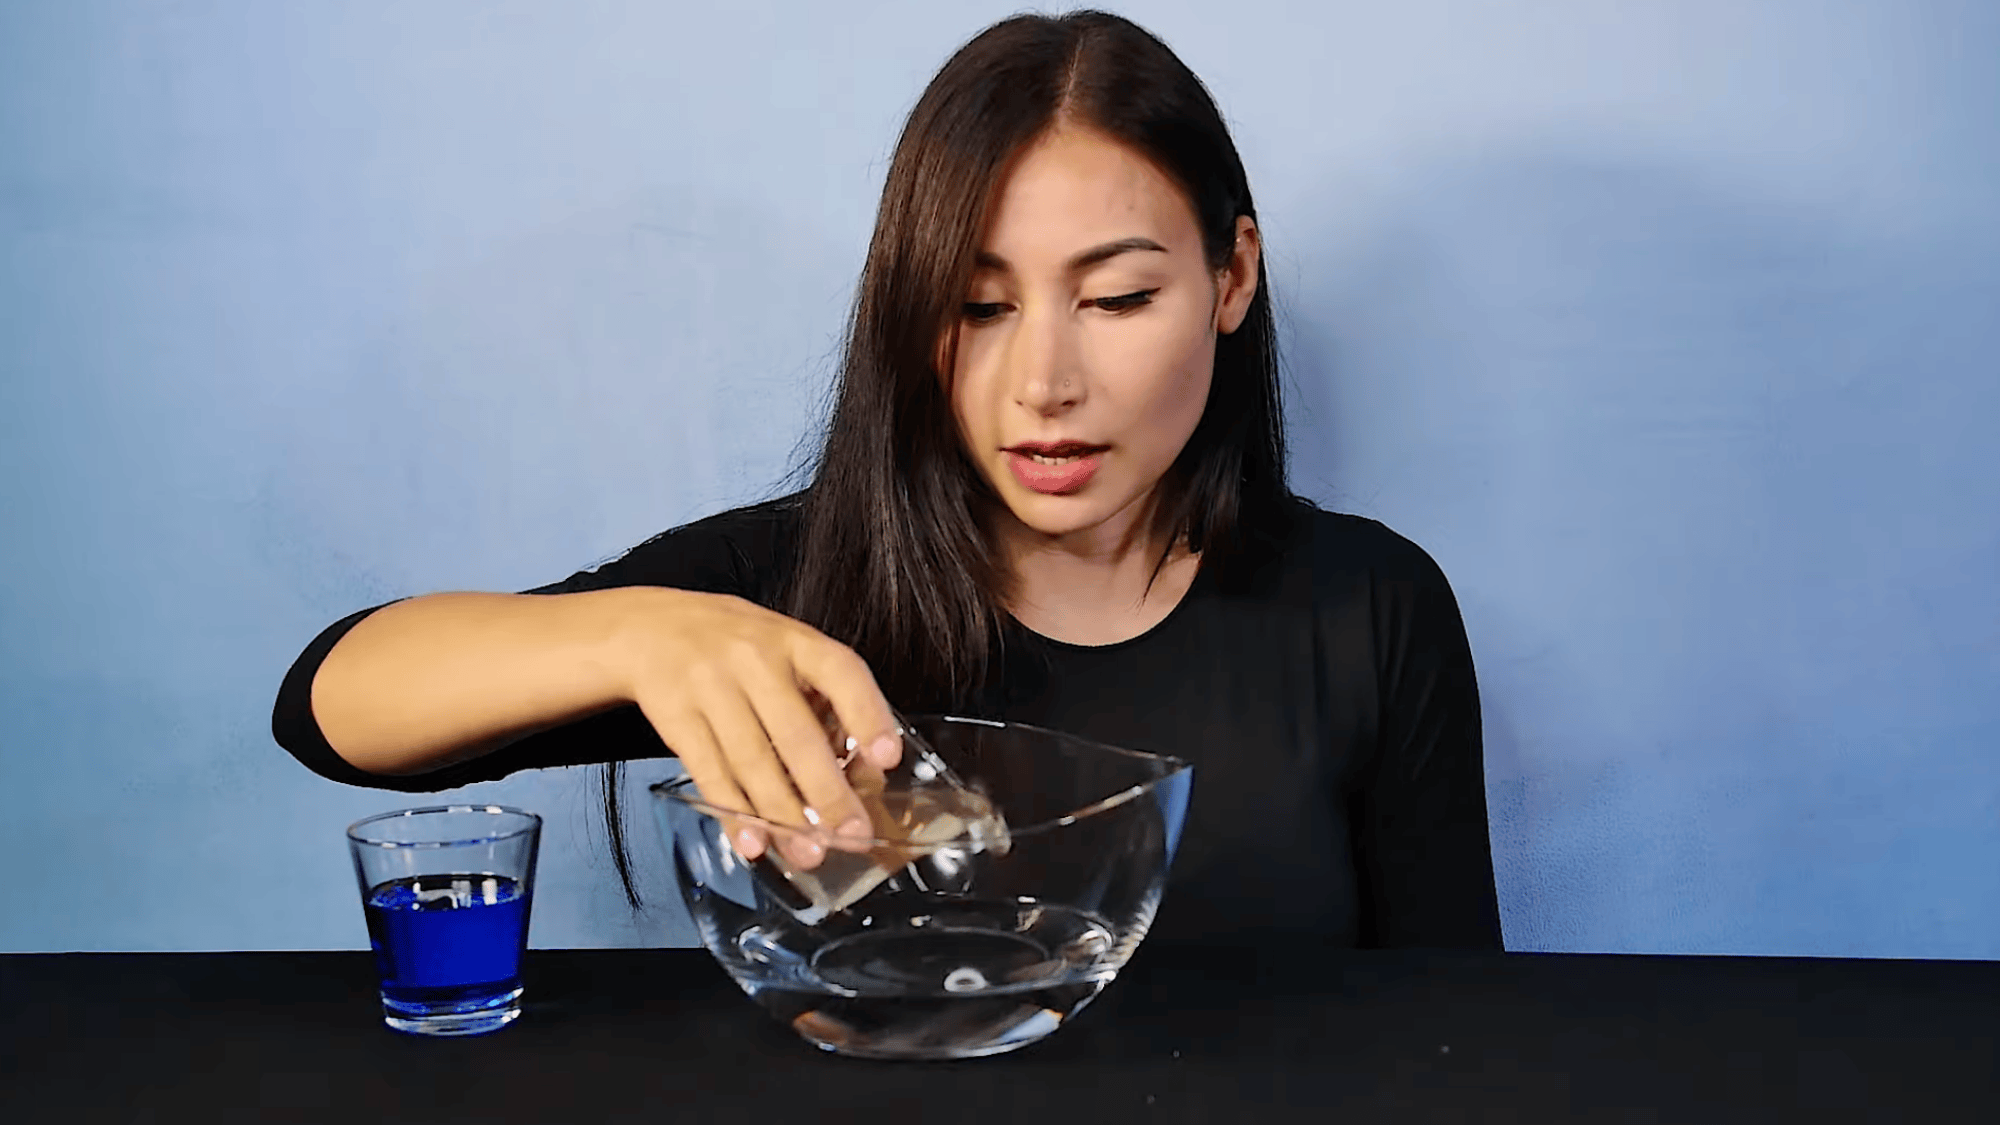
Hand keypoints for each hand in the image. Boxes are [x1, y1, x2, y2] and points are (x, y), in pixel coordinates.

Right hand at [614, 588, 902, 868]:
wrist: (650, 629)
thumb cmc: (736, 646)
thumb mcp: (784, 647)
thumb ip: (821, 697)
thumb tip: (862, 771)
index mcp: (794, 640)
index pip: (841, 672)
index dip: (868, 715)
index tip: (887, 758)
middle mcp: (754, 660)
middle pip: (795, 733)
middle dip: (828, 792)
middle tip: (853, 833)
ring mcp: (711, 688)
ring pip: (753, 762)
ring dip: (784, 817)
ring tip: (810, 852)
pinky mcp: (677, 717)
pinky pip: (711, 774)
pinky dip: (735, 814)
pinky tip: (755, 842)